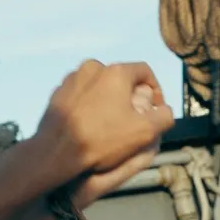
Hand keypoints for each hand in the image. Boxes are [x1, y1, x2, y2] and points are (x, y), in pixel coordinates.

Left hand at [36, 60, 174, 185]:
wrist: (55, 151)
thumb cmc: (102, 139)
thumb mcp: (144, 132)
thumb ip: (164, 116)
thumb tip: (164, 110)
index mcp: (115, 71)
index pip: (145, 71)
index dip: (155, 90)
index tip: (155, 109)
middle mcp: (92, 67)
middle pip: (121, 78)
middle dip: (131, 96)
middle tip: (133, 118)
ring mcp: (71, 79)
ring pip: (100, 86)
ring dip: (109, 100)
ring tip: (110, 123)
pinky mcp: (57, 92)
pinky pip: (81, 95)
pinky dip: (90, 105)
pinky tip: (90, 124)